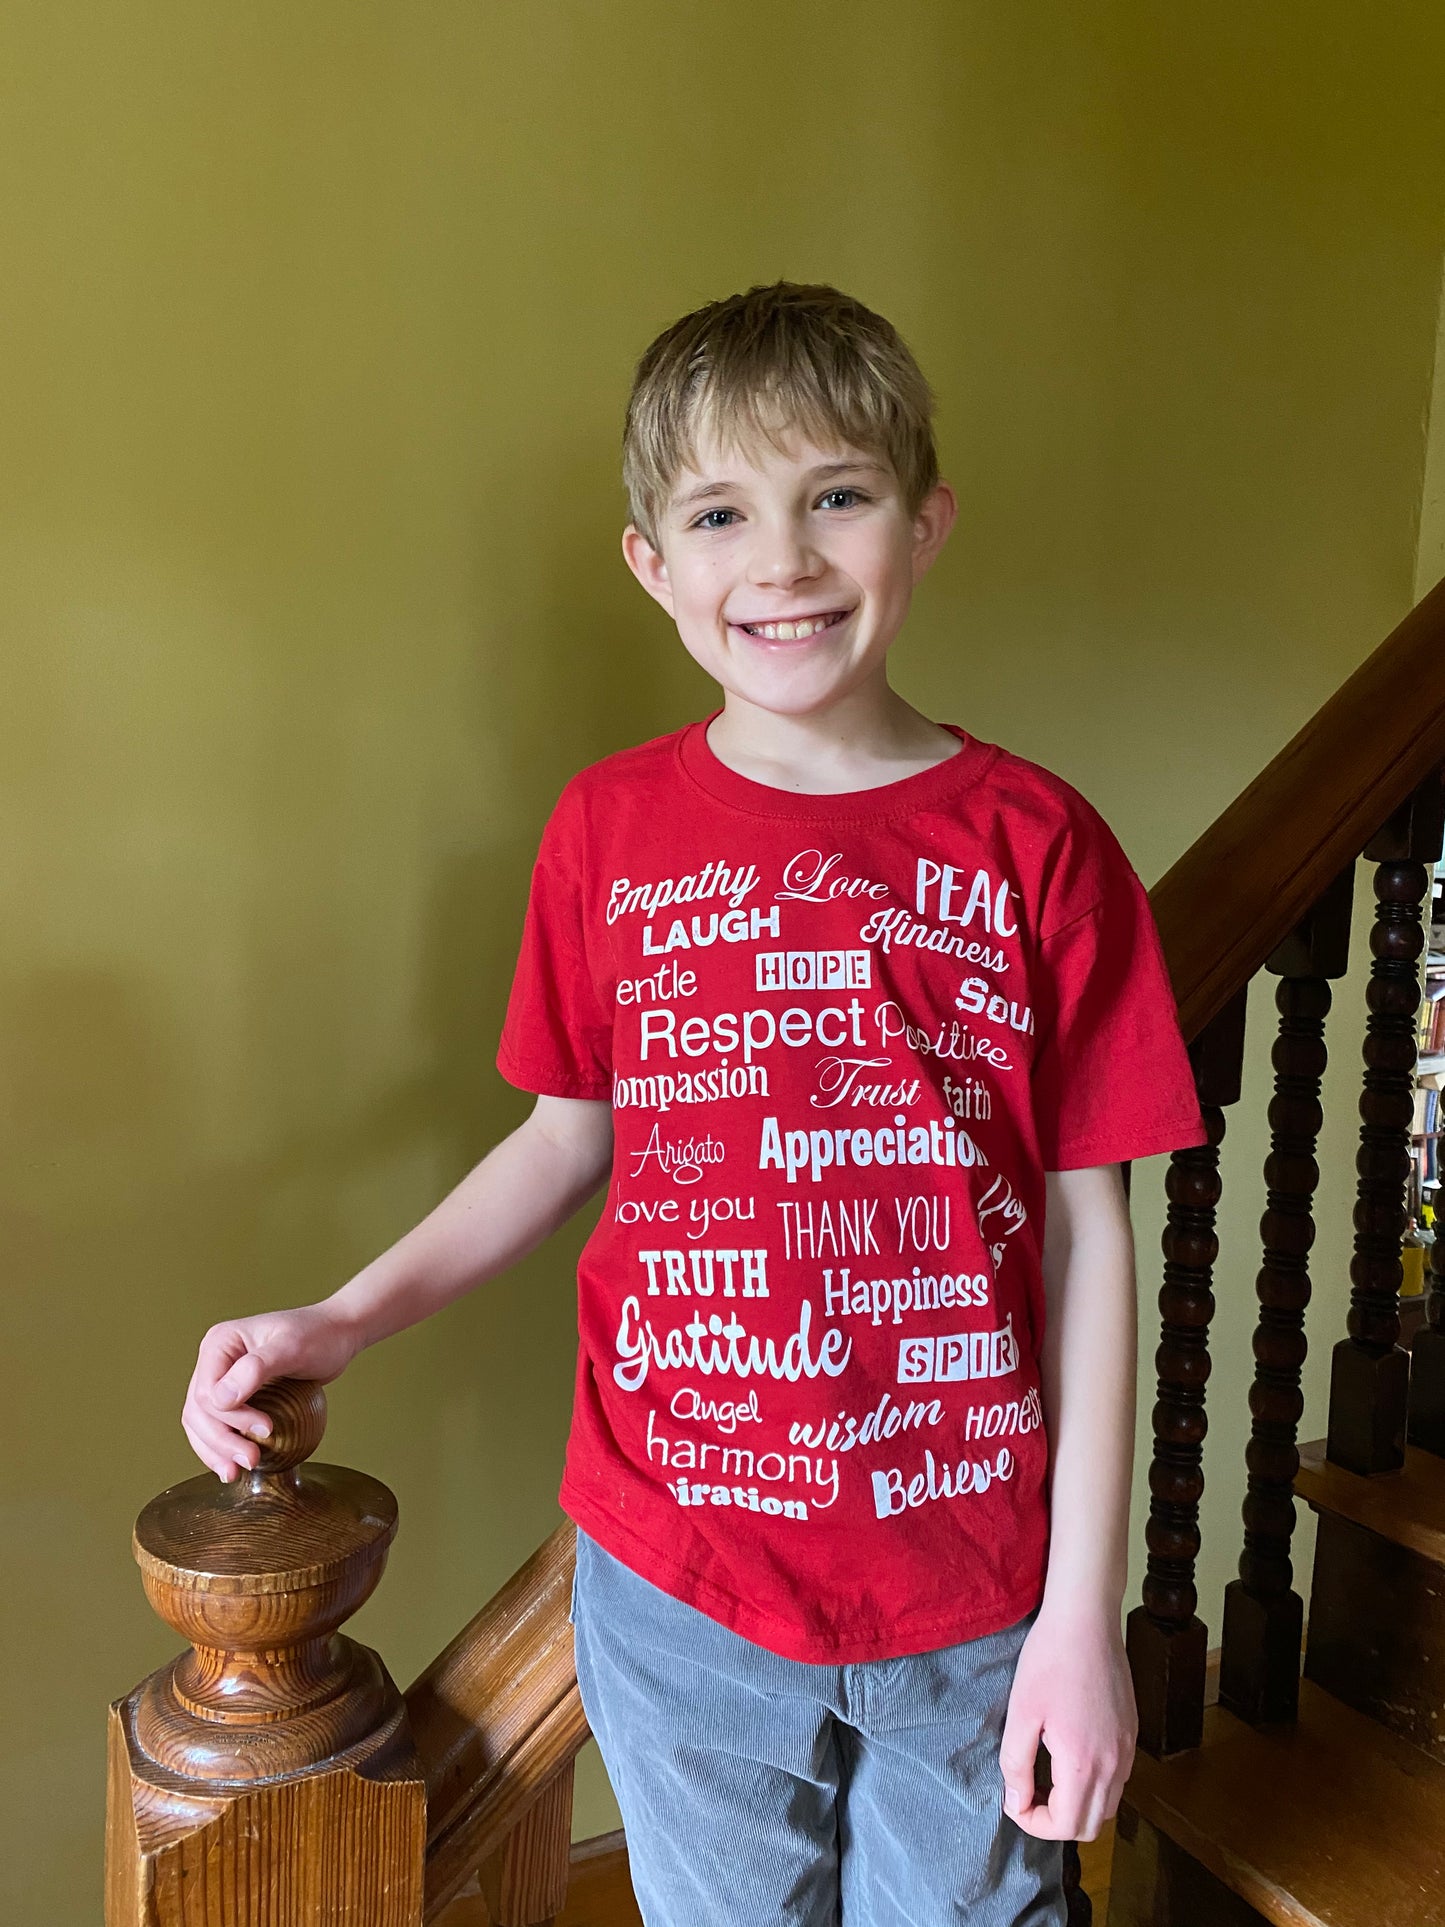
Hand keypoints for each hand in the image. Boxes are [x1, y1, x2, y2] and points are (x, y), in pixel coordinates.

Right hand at [182, 1304, 360, 1480]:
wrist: (336, 1335)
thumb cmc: (318, 1335)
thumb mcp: (292, 1348)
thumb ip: (256, 1368)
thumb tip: (221, 1400)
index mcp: (220, 1343)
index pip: (207, 1392)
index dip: (230, 1418)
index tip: (266, 1429)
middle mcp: (214, 1360)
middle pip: (199, 1411)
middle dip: (220, 1442)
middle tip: (251, 1461)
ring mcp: (222, 1378)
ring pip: (201, 1424)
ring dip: (215, 1451)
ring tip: (236, 1472)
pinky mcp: (235, 1395)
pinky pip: (217, 1426)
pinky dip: (222, 1448)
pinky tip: (234, 1465)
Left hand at [997, 1603, 1136, 1840]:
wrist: (1087, 1619)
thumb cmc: (1049, 1660)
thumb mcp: (1021, 1712)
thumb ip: (1016, 1764)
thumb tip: (1016, 1802)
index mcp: (1084, 1764)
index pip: (1066, 1826)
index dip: (1034, 1824)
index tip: (1013, 1800)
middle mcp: (1115, 1764)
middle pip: (1092, 1825)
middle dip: (1057, 1823)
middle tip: (1028, 1795)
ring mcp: (1128, 1749)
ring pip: (1109, 1805)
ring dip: (1078, 1807)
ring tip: (1046, 1780)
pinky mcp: (1132, 1732)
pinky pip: (1118, 1779)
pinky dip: (1095, 1786)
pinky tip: (1069, 1759)